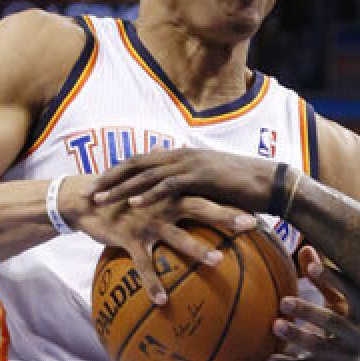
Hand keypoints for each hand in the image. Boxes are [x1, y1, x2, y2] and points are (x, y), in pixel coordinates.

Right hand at [59, 173, 257, 304]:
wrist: (85, 199)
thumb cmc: (125, 199)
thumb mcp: (152, 192)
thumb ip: (178, 196)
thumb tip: (204, 205)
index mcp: (173, 193)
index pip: (209, 194)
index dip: (234, 201)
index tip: (260, 208)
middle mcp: (163, 204)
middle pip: (200, 207)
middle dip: (226, 216)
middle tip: (251, 225)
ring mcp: (146, 221)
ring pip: (176, 236)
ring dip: (197, 249)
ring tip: (218, 261)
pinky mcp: (127, 238)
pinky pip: (143, 264)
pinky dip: (152, 283)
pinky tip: (162, 302)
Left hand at [90, 148, 278, 215]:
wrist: (271, 183)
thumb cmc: (244, 188)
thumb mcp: (211, 186)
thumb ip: (190, 188)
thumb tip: (177, 201)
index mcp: (183, 156)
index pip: (142, 160)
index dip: (118, 171)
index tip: (98, 184)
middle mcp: (182, 155)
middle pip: (136, 163)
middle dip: (109, 177)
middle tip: (87, 191)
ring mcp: (191, 164)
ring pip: (146, 174)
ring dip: (121, 187)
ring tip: (100, 200)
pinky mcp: (201, 176)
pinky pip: (168, 185)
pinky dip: (149, 194)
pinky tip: (133, 205)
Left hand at [269, 246, 359, 360]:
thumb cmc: (346, 325)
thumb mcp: (341, 303)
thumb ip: (324, 280)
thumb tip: (306, 247)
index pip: (352, 292)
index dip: (333, 279)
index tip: (310, 268)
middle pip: (335, 322)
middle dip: (310, 312)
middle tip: (283, 301)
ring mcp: (346, 357)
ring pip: (320, 347)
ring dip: (297, 336)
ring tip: (275, 325)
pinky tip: (268, 360)